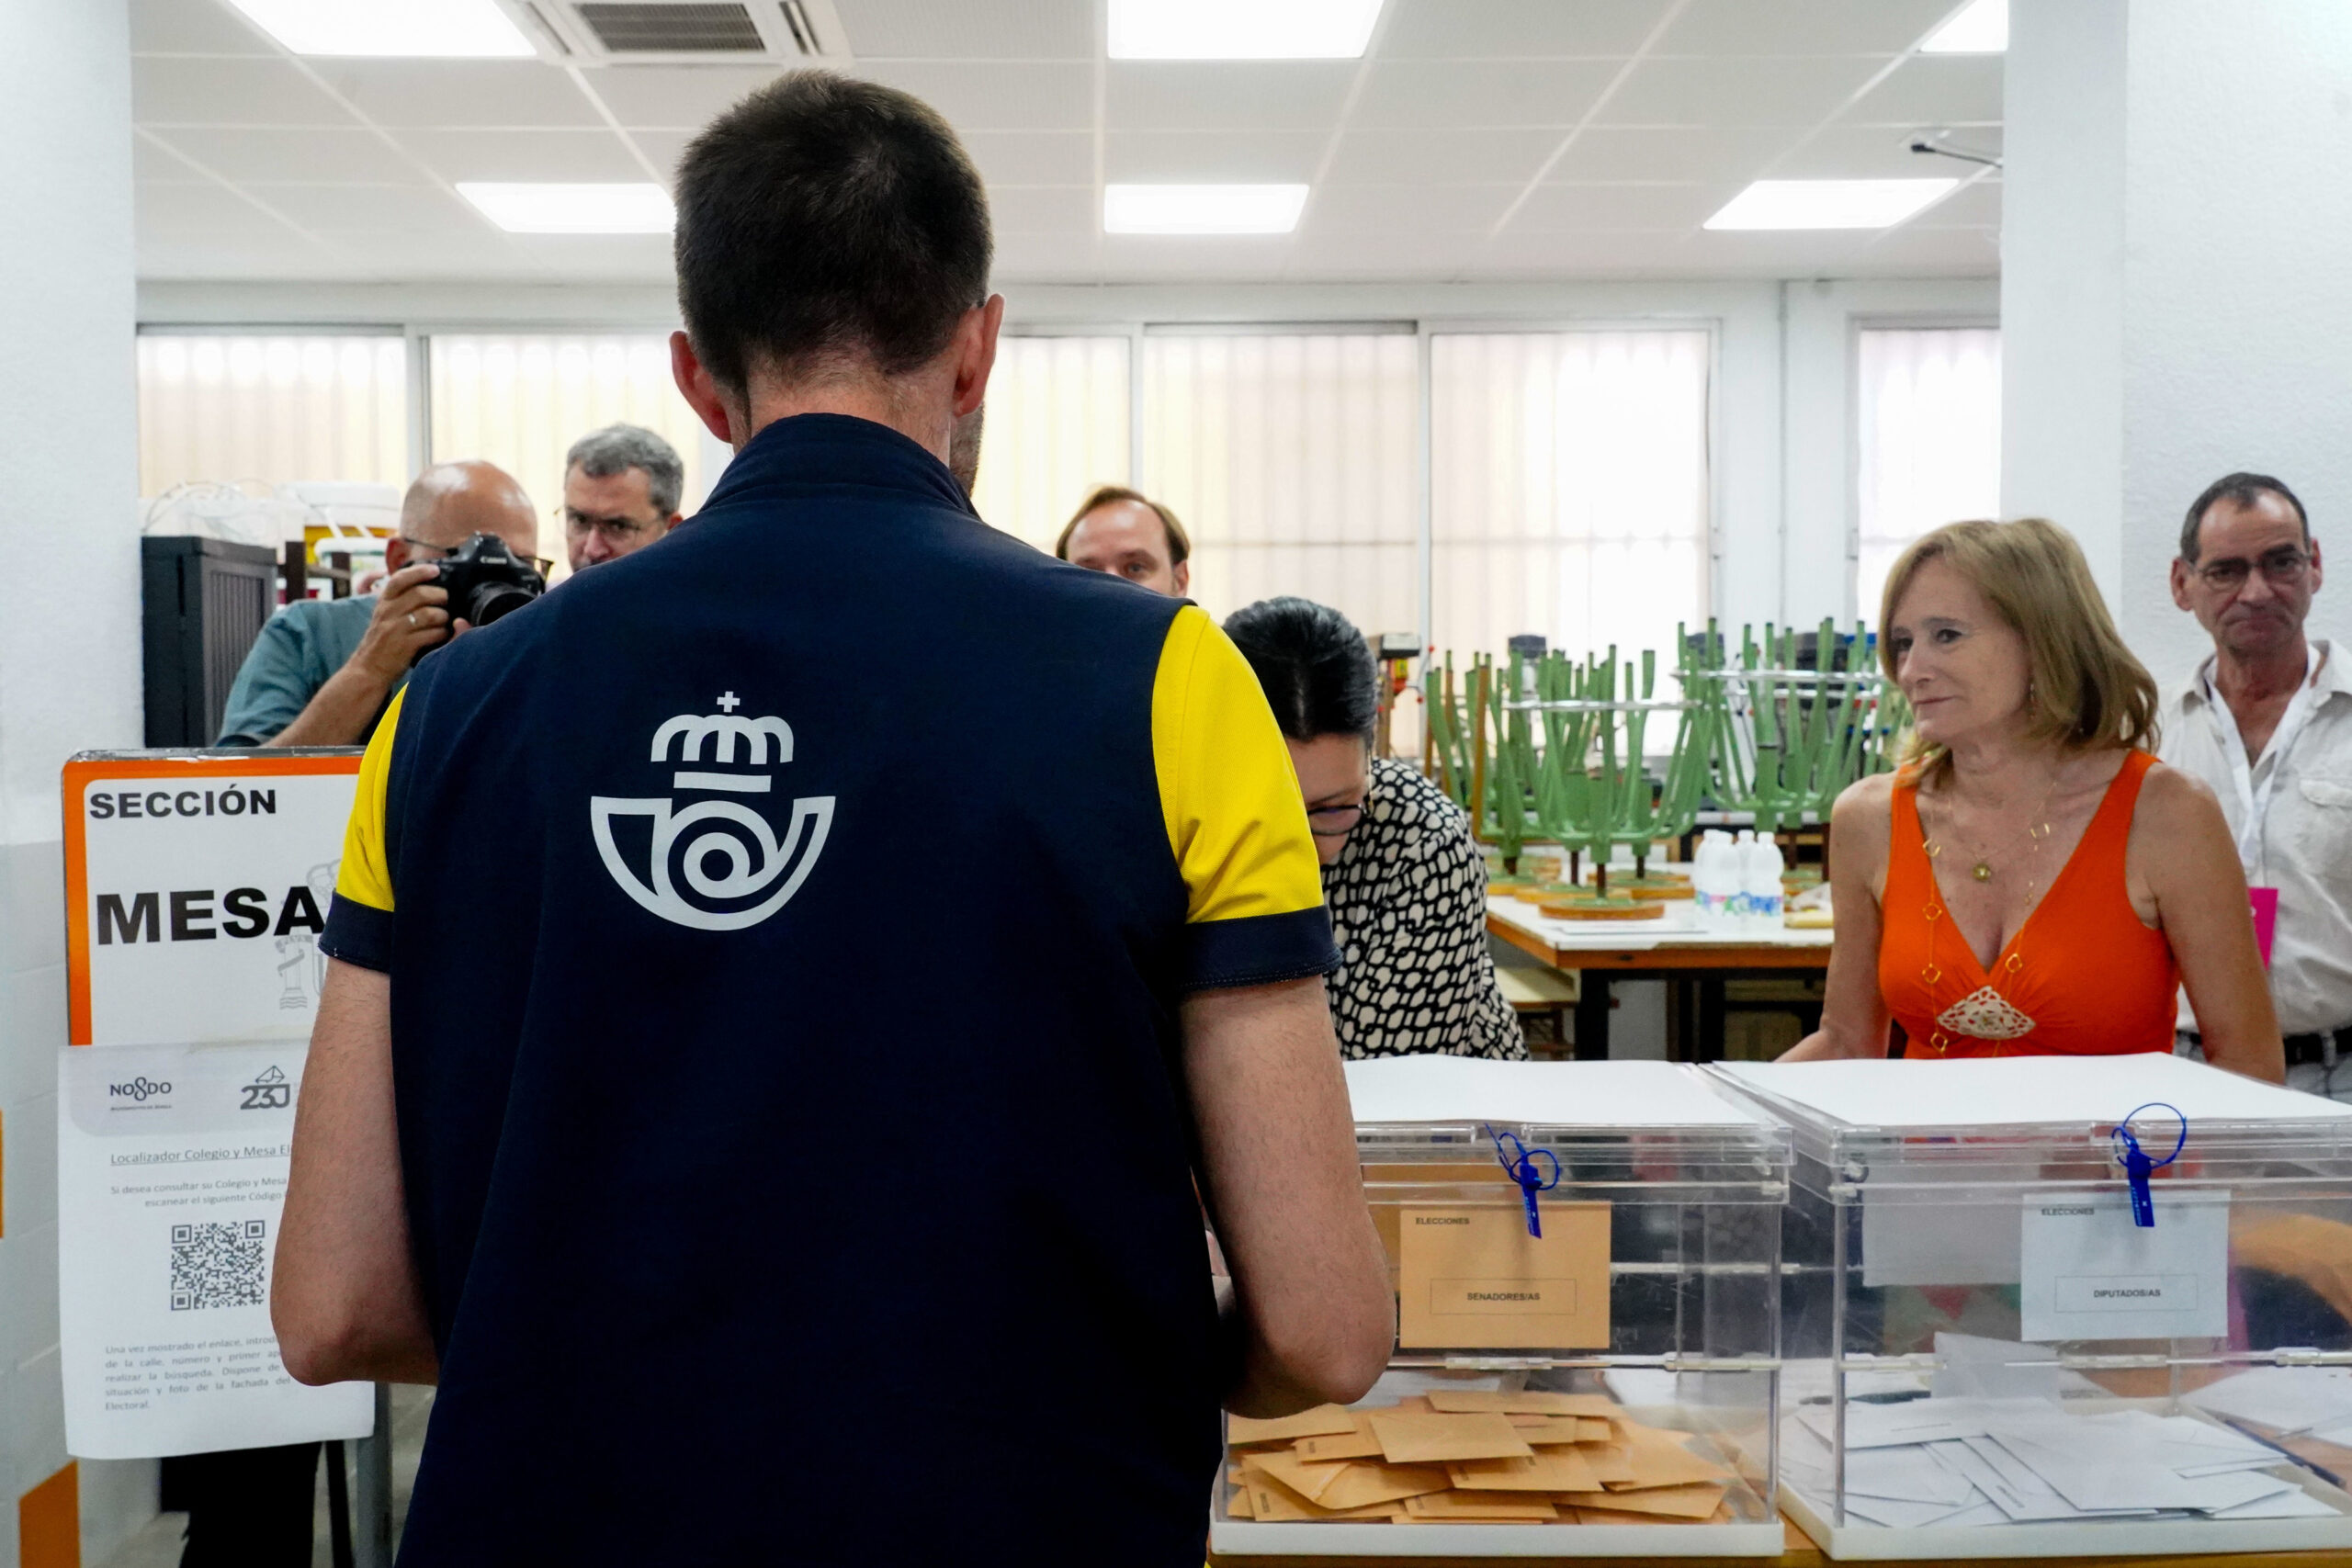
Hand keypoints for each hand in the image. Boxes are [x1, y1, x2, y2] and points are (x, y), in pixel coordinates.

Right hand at [347, 564, 469, 684]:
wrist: (367, 670)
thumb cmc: (381, 642)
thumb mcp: (383, 617)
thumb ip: (399, 602)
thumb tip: (425, 588)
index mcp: (383, 603)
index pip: (399, 579)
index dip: (419, 571)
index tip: (436, 569)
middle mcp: (387, 613)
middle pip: (419, 594)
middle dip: (439, 595)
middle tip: (446, 600)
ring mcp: (396, 629)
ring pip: (428, 614)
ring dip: (443, 616)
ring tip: (444, 621)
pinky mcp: (405, 646)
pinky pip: (431, 633)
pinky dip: (441, 633)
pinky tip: (442, 635)